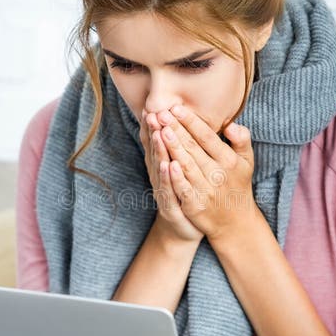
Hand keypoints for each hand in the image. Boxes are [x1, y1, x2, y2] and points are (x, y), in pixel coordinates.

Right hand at [138, 110, 204, 243]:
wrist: (183, 230)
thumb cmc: (185, 195)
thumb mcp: (180, 171)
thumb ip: (180, 149)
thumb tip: (176, 124)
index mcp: (163, 165)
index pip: (156, 141)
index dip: (152, 125)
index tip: (151, 106)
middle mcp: (159, 176)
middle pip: (155, 151)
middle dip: (153, 132)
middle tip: (151, 113)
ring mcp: (163, 191)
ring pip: (159, 167)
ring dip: (158, 150)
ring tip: (158, 132)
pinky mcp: (171, 206)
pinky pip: (169, 189)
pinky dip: (168, 177)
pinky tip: (168, 165)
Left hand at [155, 105, 256, 242]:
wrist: (235, 222)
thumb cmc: (237, 185)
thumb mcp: (247, 161)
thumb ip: (241, 140)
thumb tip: (231, 124)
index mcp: (229, 160)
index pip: (207, 137)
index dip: (191, 122)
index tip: (176, 108)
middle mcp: (218, 174)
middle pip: (193, 148)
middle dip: (176, 129)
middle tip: (161, 113)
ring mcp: (206, 191)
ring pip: (186, 165)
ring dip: (172, 147)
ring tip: (159, 129)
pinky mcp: (195, 206)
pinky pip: (183, 188)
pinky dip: (175, 176)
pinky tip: (165, 161)